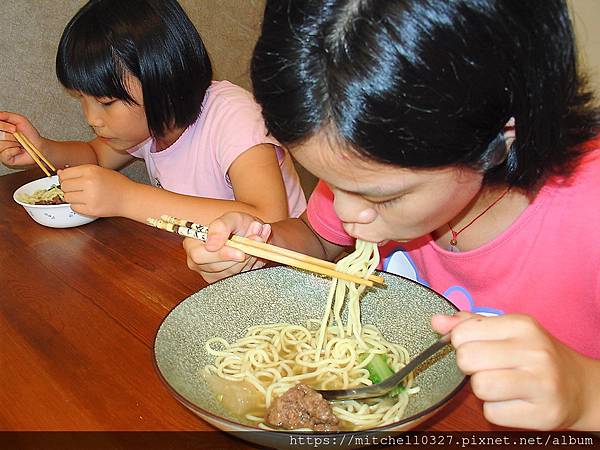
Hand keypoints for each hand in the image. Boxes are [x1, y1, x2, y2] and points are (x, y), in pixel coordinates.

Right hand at [0, 112, 44, 166]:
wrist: (38, 146)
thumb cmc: (29, 134)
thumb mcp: (20, 120)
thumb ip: (7, 115)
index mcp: (0, 130)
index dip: (3, 126)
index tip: (14, 128)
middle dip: (10, 135)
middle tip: (18, 136)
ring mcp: (0, 149)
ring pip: (0, 144)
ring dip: (13, 143)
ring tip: (19, 143)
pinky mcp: (4, 158)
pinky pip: (4, 153)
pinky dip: (14, 151)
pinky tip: (18, 150)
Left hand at [59, 164, 133, 216]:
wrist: (130, 198)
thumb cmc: (117, 184)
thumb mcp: (99, 171)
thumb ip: (80, 171)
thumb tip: (60, 174)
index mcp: (90, 170)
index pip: (65, 174)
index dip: (65, 178)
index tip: (70, 181)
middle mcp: (89, 183)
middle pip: (64, 186)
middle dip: (68, 188)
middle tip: (78, 189)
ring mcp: (90, 197)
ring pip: (67, 198)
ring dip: (72, 197)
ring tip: (84, 196)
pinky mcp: (91, 210)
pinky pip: (74, 208)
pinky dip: (78, 206)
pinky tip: (88, 203)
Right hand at [183, 212, 271, 282]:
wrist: (251, 233)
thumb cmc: (238, 225)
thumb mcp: (231, 218)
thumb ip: (220, 227)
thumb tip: (211, 245)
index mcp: (192, 244)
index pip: (199, 255)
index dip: (221, 254)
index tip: (240, 252)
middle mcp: (197, 262)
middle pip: (216, 267)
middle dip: (239, 255)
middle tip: (256, 239)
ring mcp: (210, 274)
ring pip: (230, 273)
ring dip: (249, 258)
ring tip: (257, 240)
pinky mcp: (224, 281)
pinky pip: (238, 277)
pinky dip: (250, 265)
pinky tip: (253, 252)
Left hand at [432, 312, 590, 429]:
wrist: (580, 387)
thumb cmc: (535, 355)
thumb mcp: (507, 331)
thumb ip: (469, 325)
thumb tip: (436, 322)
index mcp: (522, 325)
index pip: (463, 333)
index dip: (461, 344)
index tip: (477, 347)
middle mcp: (534, 351)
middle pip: (467, 359)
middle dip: (470, 367)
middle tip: (488, 368)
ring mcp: (541, 384)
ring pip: (479, 387)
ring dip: (481, 389)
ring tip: (501, 384)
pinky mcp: (542, 414)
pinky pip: (491, 413)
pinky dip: (495, 410)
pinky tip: (512, 402)